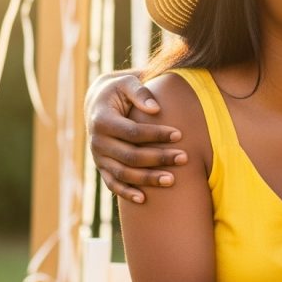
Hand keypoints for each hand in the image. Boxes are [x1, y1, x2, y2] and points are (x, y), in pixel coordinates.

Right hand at [85, 72, 187, 202]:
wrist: (100, 102)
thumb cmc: (121, 91)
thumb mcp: (127, 82)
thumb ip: (140, 92)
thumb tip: (156, 109)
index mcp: (102, 120)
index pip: (132, 132)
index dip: (156, 134)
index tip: (179, 134)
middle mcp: (97, 141)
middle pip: (130, 156)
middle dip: (158, 158)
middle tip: (184, 158)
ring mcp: (99, 157)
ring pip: (123, 173)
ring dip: (147, 179)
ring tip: (172, 180)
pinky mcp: (102, 167)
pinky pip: (113, 184)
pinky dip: (126, 193)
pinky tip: (144, 199)